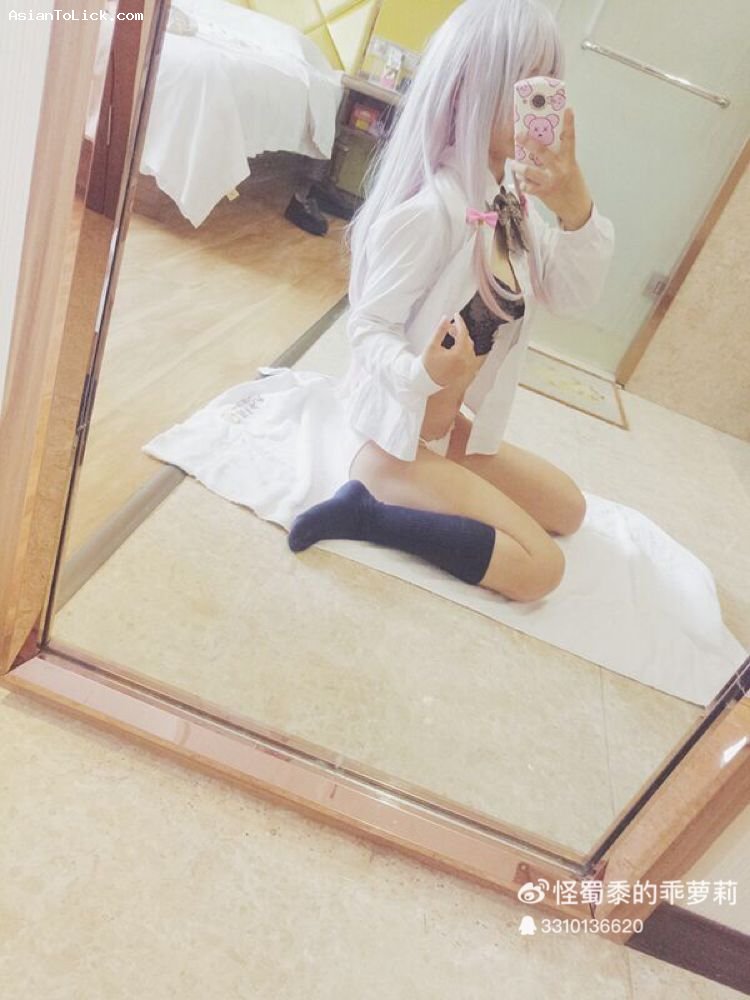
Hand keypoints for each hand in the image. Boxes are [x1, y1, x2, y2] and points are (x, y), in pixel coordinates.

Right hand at [421, 313, 483, 389]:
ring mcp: (467, 368)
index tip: (456, 316)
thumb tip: (445, 318)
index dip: (459, 322)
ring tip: (451, 337)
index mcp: (459, 354)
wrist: (425, 383)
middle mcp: (466, 362)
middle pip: (467, 340)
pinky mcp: (466, 372)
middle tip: (449, 328)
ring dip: (462, 340)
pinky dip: (464, 349)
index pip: (463, 333)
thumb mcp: (432, 346)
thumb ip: (440, 330)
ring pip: (469, 348)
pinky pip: (469, 357)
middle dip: (459, 331)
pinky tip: (455, 348)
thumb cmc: (427, 367)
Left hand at [512, 107, 592, 229]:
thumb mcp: (571, 168)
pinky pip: (529, 186)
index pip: (570, 138)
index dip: (569, 123)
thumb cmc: (573, 185)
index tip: (568, 109)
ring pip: (530, 171)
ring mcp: (550, 181)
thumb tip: (542, 146)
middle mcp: (560, 170)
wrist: (577, 209)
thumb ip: (559, 158)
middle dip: (529, 142)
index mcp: (569, 160)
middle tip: (519, 134)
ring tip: (513, 163)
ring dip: (519, 167)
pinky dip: (524, 183)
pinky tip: (521, 180)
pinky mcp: (543, 193)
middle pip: (543, 152)